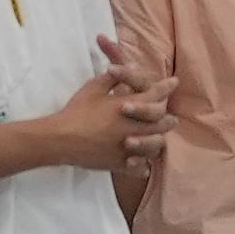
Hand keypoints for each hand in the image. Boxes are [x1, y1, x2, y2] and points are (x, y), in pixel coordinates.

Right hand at [51, 39, 166, 177]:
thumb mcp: (94, 87)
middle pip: (162, 123)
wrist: (61, 138)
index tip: (173, 83)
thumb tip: (132, 65)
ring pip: (155, 146)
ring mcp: (130, 147)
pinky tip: (143, 166)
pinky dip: (142, 167)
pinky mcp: (121, 163)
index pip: (156, 95)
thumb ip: (116, 77)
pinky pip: (139, 168)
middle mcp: (135, 127)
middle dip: (168, 119)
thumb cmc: (77, 110)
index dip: (166, 87)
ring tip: (159, 140)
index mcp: (131, 107)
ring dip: (157, 141)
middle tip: (172, 119)